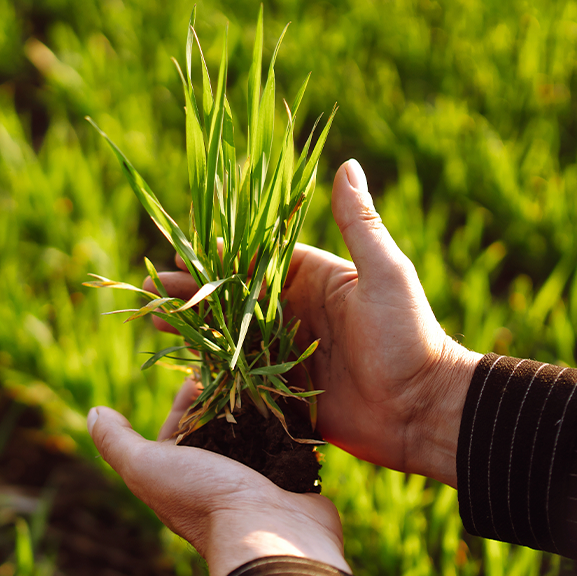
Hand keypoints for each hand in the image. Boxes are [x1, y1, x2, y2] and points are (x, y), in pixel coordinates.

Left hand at [88, 380, 349, 575]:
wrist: (268, 533)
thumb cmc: (202, 497)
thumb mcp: (146, 466)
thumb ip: (118, 442)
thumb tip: (95, 413)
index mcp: (179, 478)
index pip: (177, 429)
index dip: (185, 400)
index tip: (200, 372)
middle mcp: (215, 482)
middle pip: (217, 429)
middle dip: (224, 398)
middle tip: (237, 368)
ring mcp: (254, 482)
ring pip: (254, 434)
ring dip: (257, 407)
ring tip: (264, 377)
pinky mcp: (289, 479)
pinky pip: (287, 443)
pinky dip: (288, 422)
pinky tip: (292, 399)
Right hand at [149, 159, 480, 484]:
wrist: (423, 411)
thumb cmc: (411, 337)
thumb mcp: (385, 275)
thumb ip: (360, 223)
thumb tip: (348, 164)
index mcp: (316, 280)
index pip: (258, 258)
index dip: (221, 254)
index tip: (183, 248)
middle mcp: (297, 313)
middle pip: (233, 296)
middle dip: (194, 289)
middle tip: (153, 285)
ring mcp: (289, 353)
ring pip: (230, 334)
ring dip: (193, 326)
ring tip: (152, 318)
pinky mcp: (287, 392)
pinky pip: (242, 376)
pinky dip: (211, 368)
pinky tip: (178, 362)